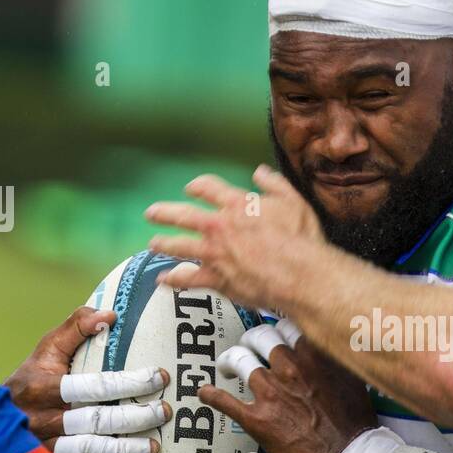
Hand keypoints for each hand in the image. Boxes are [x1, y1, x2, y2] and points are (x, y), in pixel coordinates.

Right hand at [5, 307, 170, 452]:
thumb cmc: (30, 379)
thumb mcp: (46, 350)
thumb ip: (75, 328)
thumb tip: (110, 315)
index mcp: (39, 387)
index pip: (93, 385)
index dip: (130, 382)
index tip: (159, 378)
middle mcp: (39, 420)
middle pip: (96, 420)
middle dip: (136, 417)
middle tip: (164, 412)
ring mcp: (42, 448)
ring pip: (90, 451)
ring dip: (126, 449)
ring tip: (154, 448)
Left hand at [144, 165, 326, 310]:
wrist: (298, 275)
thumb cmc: (300, 238)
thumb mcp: (294, 201)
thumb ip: (275, 184)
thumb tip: (260, 172)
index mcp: (237, 204)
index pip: (208, 188)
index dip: (197, 186)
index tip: (191, 188)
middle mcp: (219, 225)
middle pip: (183, 215)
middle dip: (165, 212)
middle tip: (152, 213)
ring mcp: (214, 253)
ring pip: (180, 246)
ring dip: (164, 244)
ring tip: (154, 243)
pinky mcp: (216, 278)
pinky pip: (188, 279)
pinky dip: (175, 279)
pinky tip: (164, 280)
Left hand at [200, 321, 376, 452]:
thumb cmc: (356, 423)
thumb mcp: (354, 378)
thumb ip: (336, 360)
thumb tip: (333, 348)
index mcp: (313, 354)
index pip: (285, 325)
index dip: (277, 328)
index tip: (274, 334)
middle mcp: (288, 367)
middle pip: (259, 338)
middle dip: (251, 341)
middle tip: (249, 348)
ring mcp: (270, 391)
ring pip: (239, 360)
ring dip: (229, 361)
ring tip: (227, 366)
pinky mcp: (256, 418)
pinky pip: (223, 400)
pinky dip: (210, 395)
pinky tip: (204, 393)